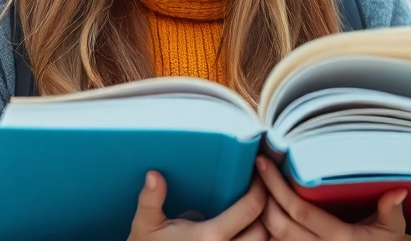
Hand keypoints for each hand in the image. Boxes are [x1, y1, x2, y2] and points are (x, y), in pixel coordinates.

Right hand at [127, 169, 268, 240]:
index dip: (259, 189)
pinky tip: (247, 229)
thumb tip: (153, 175)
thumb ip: (150, 200)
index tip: (256, 177)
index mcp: (209, 237)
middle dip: (267, 209)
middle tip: (261, 191)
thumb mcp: (144, 224)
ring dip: (264, 228)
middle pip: (264, 229)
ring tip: (258, 210)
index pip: (251, 209)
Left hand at [255, 156, 410, 240]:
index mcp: (340, 238)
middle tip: (255, 171)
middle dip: (262, 198)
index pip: (299, 211)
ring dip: (260, 214)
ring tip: (254, 186)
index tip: (265, 163)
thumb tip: (398, 191)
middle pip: (277, 224)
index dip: (277, 187)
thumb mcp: (393, 228)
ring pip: (271, 239)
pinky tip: (262, 210)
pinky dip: (265, 230)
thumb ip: (391, 209)